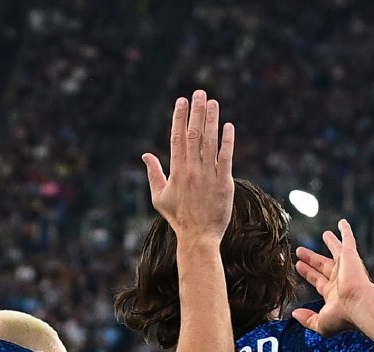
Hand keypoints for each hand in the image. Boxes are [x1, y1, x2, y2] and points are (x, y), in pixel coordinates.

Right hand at [143, 91, 234, 242]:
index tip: (182, 101)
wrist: (198, 237)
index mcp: (176, 171)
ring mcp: (208, 176)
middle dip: (196, 112)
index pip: (177, 138)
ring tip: (213, 102)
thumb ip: (153, 174)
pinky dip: (227, 142)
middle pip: (194, 134)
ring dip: (211, 120)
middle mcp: (192, 170)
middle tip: (199, 92)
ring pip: (210, 142)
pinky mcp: (224, 183)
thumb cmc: (178, 218)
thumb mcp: (159, 197)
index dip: (179, 118)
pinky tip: (228, 126)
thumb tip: (145, 155)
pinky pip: (226, 158)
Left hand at [292, 219, 372, 335]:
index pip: (318, 281)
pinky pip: (348, 240)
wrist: (359, 306)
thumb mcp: (320, 323)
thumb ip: (307, 319)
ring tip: (325, 234)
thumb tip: (295, 314)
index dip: (308, 274)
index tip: (299, 266)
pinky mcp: (351, 257)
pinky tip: (342, 223)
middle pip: (323, 265)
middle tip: (300, 251)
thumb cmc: (342, 317)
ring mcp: (346, 267)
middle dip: (312, 259)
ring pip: (336, 251)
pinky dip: (346, 231)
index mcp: (333, 294)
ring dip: (330, 243)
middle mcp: (340, 280)